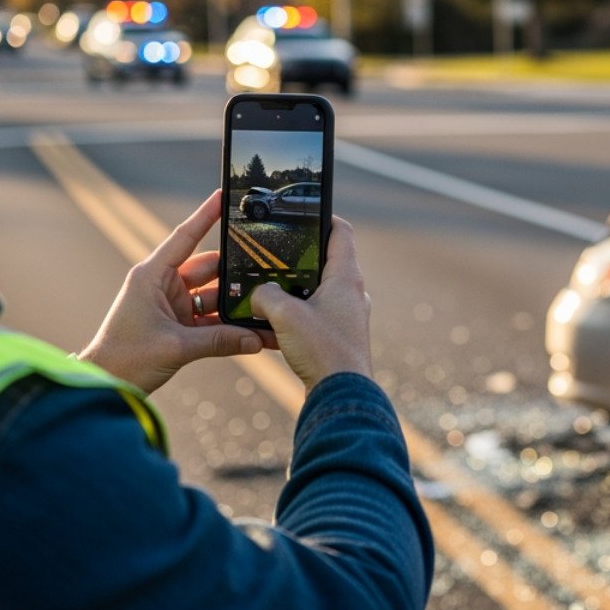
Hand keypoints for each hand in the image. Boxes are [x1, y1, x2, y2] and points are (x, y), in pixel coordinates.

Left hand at [80, 190, 270, 393]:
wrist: (105, 384)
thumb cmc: (125, 359)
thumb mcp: (175, 348)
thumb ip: (220, 342)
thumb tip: (257, 340)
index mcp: (152, 276)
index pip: (185, 237)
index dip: (206, 215)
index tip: (224, 195)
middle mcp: (162, 285)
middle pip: (209, 269)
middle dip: (236, 272)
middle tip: (266, 271)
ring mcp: (172, 304)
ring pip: (213, 295)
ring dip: (234, 304)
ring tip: (263, 308)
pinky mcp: (178, 324)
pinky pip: (210, 319)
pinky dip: (228, 325)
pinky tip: (250, 330)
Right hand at [249, 216, 372, 391]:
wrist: (341, 396)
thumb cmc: (322, 350)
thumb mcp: (284, 314)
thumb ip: (265, 294)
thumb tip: (258, 294)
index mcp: (346, 278)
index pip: (341, 232)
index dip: (323, 217)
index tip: (304, 213)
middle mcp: (351, 294)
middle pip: (325, 263)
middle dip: (297, 261)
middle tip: (273, 257)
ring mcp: (346, 317)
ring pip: (316, 294)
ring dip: (292, 293)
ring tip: (266, 294)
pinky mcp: (338, 338)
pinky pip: (313, 319)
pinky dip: (294, 319)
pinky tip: (269, 327)